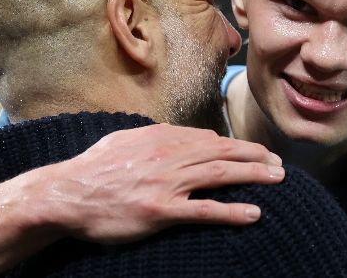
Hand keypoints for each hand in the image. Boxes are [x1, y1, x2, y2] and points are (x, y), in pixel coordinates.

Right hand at [0, 123, 284, 243]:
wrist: (67, 193)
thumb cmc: (92, 168)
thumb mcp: (123, 140)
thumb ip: (151, 136)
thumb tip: (169, 133)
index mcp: (161, 137)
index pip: (208, 138)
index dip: (236, 144)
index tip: (254, 150)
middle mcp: (169, 155)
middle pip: (222, 152)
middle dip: (255, 156)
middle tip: (279, 162)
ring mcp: (167, 182)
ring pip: (221, 174)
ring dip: (254, 175)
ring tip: (278, 179)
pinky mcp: (161, 210)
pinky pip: (205, 210)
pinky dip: (232, 210)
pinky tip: (254, 213)